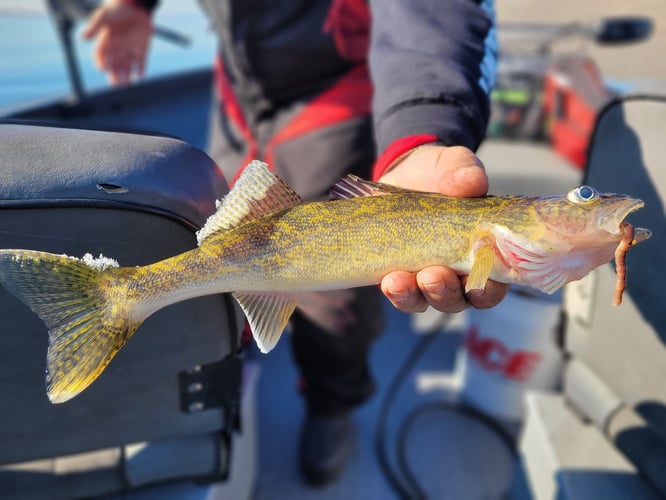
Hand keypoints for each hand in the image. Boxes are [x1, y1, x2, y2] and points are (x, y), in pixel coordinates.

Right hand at [82, 1, 151, 85]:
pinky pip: (141, 63)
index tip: (103, 69)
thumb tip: (82, 38)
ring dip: (126, 78)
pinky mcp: (141, 50)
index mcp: (106, 42)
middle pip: (114, 66)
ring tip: (126, 87)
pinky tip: (139, 77)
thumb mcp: (103, 16)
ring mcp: (129, 51)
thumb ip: (94, 27)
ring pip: (127, 68)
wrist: (136, 6)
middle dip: (114, 77)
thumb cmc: (117, 9)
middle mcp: (117, 49)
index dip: (101, 63)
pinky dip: (140, 71)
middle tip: (115, 86)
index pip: (101, 57)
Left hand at [378, 144, 508, 312]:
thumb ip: (463, 171)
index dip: (489, 288)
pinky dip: (396, 292)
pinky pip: (401, 295)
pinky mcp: (401, 276)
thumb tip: (473, 181)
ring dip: (416, 294)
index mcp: (484, 251)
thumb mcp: (451, 165)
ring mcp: (428, 278)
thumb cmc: (440, 174)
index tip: (478, 280)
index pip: (495, 283)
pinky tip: (388, 281)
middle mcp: (459, 273)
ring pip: (427, 300)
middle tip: (434, 276)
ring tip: (400, 280)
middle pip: (460, 298)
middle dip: (446, 292)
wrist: (403, 174)